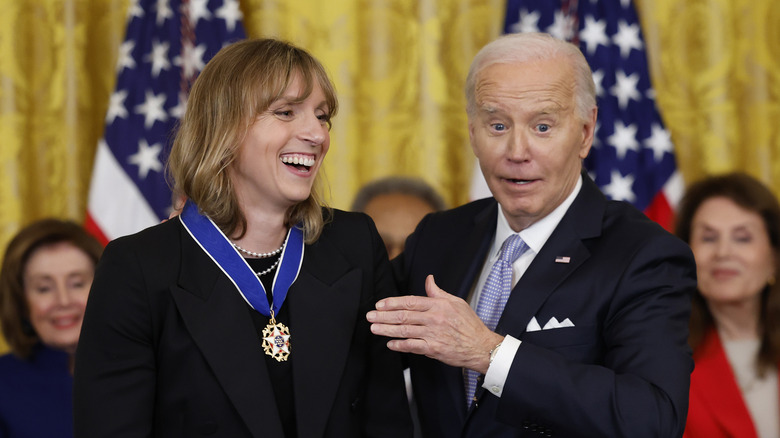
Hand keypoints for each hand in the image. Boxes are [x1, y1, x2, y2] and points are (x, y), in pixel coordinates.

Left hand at [367, 274, 503, 373]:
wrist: (481, 346)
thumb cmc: (470, 324)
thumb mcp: (456, 302)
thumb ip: (438, 292)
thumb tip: (429, 279)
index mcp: (438, 305)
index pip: (410, 302)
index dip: (392, 303)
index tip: (380, 304)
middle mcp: (434, 318)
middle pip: (403, 316)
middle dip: (384, 316)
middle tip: (370, 316)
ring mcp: (433, 334)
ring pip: (405, 331)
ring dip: (387, 329)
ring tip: (374, 328)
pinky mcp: (434, 348)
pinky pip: (413, 346)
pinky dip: (400, 345)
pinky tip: (390, 343)